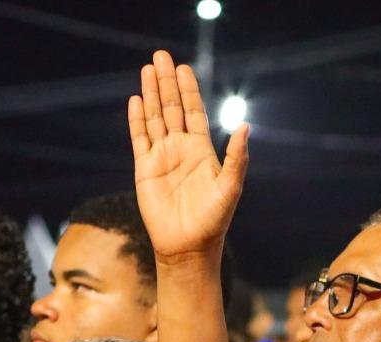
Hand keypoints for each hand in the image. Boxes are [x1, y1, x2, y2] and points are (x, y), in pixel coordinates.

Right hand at [129, 50, 249, 261]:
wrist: (188, 247)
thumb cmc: (213, 221)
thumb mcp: (230, 187)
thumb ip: (237, 157)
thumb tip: (245, 127)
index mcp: (202, 151)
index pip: (194, 112)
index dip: (189, 91)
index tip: (184, 68)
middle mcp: (181, 150)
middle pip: (172, 108)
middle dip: (166, 83)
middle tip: (161, 56)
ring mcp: (161, 158)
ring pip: (154, 118)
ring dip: (150, 94)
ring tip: (147, 69)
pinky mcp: (144, 169)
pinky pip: (139, 139)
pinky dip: (137, 119)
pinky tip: (136, 100)